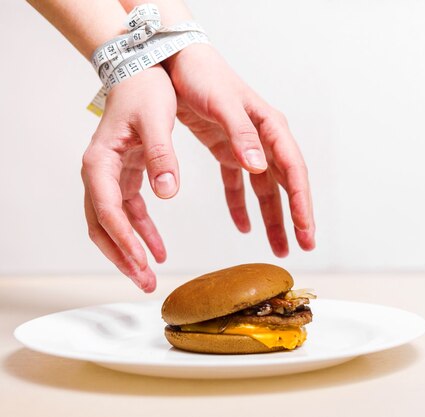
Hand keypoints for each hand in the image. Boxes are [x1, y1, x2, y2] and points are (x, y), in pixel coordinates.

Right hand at [81, 66, 177, 291]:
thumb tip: (168, 193)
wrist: (141, 70)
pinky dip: (140, 231)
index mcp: (101, 161)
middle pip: (102, 224)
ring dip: (129, 249)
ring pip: (112, 222)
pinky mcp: (125, 174)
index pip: (108, 209)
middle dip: (122, 255)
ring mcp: (110, 174)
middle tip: (143, 281)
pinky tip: (158, 247)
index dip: (123, 239)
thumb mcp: (157, 121)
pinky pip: (127, 210)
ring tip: (149, 273)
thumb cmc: (145, 91)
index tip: (142, 261)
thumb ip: (162, 157)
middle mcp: (99, 171)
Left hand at [163, 44, 315, 256]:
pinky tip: (242, 226)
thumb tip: (258, 166)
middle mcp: (265, 139)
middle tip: (305, 247)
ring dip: (272, 217)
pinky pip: (238, 184)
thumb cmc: (204, 77)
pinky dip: (240, 204)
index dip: (301, 201)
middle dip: (296, 216)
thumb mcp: (222, 104)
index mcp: (270, 127)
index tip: (304, 230)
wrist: (179, 61)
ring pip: (265, 189)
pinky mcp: (227, 150)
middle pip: (286, 184)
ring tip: (280, 247)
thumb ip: (241, 134)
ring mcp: (247, 146)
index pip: (293, 170)